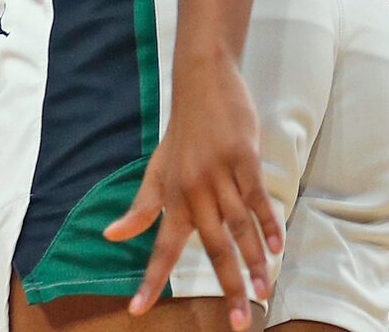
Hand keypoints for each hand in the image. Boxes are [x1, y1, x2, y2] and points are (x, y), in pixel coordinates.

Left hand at [105, 56, 281, 329]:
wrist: (202, 81)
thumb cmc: (181, 131)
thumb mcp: (156, 169)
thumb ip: (141, 207)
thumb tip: (111, 236)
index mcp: (172, 197)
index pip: (161, 245)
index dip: (151, 278)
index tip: (138, 310)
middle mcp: (194, 190)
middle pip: (213, 247)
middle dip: (227, 286)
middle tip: (239, 322)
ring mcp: (220, 173)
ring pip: (239, 226)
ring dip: (253, 262)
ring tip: (263, 290)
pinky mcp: (244, 156)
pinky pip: (257, 197)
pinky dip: (268, 223)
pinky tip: (276, 246)